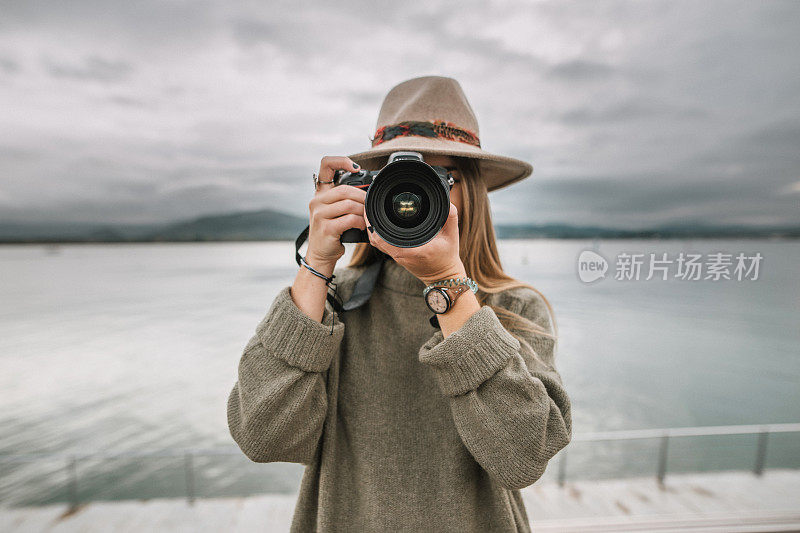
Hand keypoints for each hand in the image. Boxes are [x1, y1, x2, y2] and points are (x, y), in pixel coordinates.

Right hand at [305, 156, 365, 274]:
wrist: (321, 254)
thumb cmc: (332, 232)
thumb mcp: (336, 212)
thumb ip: (346, 199)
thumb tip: (369, 192)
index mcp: (320, 194)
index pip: (326, 166)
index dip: (341, 161)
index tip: (355, 168)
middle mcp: (316, 201)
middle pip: (345, 189)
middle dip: (362, 197)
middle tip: (370, 204)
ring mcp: (319, 214)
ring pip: (349, 204)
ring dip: (363, 211)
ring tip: (366, 218)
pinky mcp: (325, 228)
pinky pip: (349, 219)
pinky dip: (360, 222)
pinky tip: (362, 226)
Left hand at [364, 202, 465, 284]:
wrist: (443, 276)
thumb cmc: (447, 257)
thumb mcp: (452, 236)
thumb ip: (450, 217)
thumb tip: (447, 200)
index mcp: (410, 250)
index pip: (382, 237)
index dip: (373, 223)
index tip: (371, 207)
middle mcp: (400, 254)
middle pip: (375, 237)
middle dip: (369, 220)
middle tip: (368, 204)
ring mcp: (397, 255)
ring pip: (376, 241)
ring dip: (371, 227)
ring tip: (371, 211)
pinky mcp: (397, 255)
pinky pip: (381, 244)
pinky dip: (377, 233)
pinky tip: (378, 222)